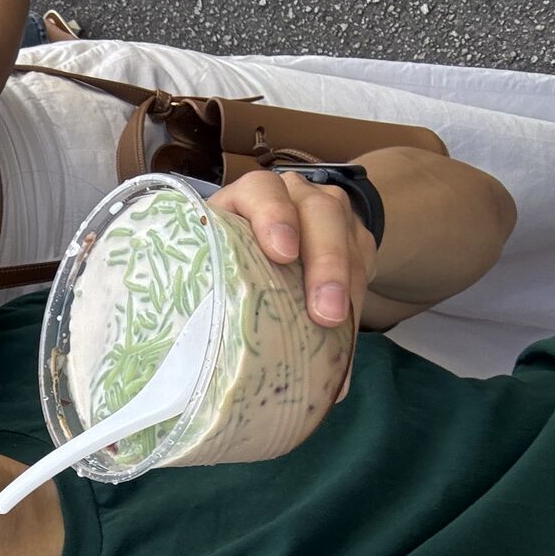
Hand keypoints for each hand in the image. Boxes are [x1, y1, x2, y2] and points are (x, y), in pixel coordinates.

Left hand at [209, 169, 374, 401]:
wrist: (278, 240)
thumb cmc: (228, 259)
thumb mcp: (215, 261)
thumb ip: (209, 288)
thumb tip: (190, 363)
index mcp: (250, 198)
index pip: (262, 191)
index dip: (273, 217)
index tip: (281, 253)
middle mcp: (295, 198)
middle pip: (319, 216)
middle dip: (325, 264)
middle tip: (323, 312)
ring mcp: (331, 216)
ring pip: (348, 241)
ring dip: (345, 287)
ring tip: (337, 328)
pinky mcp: (357, 240)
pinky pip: (364, 269)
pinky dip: (354, 310)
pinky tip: (343, 347)